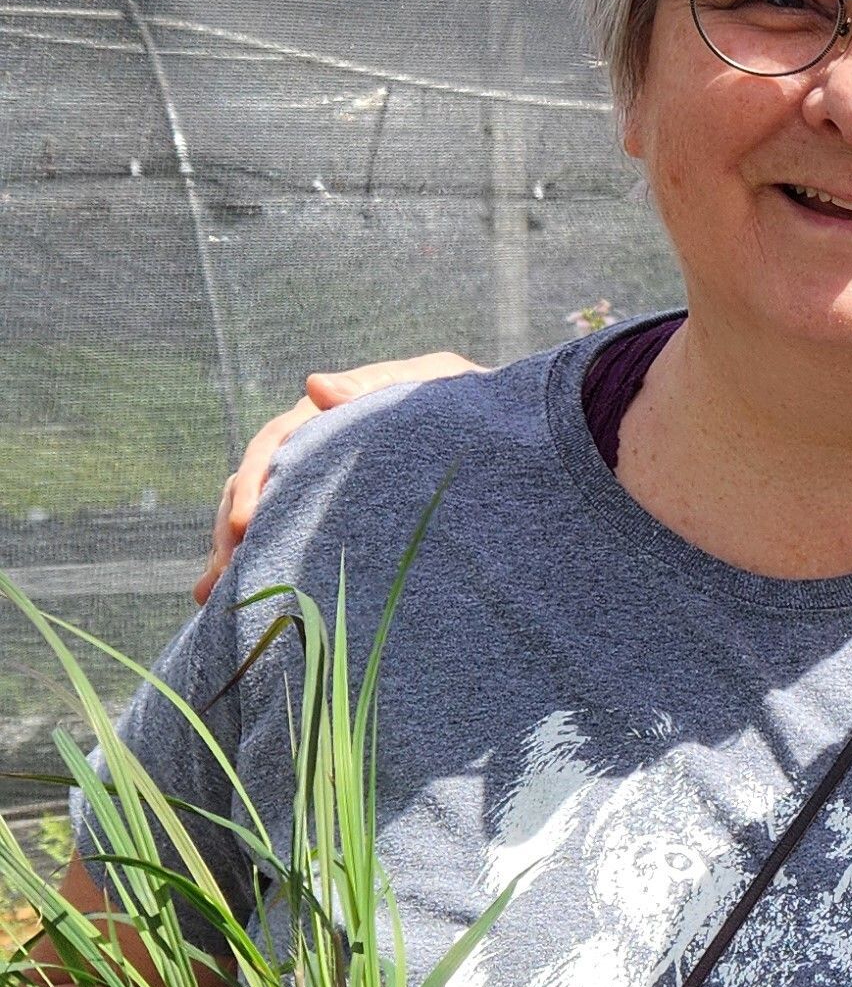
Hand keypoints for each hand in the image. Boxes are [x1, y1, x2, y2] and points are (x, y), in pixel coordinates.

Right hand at [196, 353, 482, 601]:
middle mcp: (314, 451)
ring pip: (263, 517)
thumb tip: (313, 385)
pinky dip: (260, 568)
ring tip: (214, 599)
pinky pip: (288, 540)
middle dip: (232, 532)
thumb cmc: (466, 404)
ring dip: (235, 555)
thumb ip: (376, 386)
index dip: (253, 484)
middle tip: (224, 577)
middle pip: (255, 487)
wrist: (502, 433)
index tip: (242, 526)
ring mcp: (321, 486)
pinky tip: (230, 601)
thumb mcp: (431, 387)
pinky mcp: (333, 518)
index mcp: (327, 417)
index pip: (273, 447)